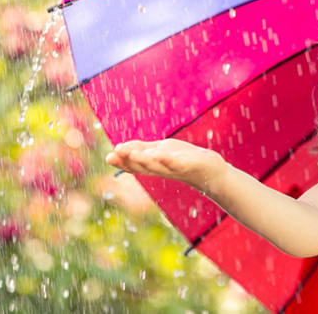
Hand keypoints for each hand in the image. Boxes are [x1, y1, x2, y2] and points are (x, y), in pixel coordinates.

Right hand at [105, 139, 227, 193]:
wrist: (209, 169)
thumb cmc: (182, 159)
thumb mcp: (159, 151)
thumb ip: (142, 149)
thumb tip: (120, 148)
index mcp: (152, 165)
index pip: (133, 164)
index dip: (121, 162)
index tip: (108, 157)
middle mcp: (160, 169)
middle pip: (141, 166)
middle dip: (127, 160)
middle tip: (113, 154)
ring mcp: (173, 168)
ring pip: (156, 166)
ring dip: (143, 160)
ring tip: (131, 154)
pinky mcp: (187, 166)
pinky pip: (175, 164)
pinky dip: (166, 160)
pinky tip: (158, 154)